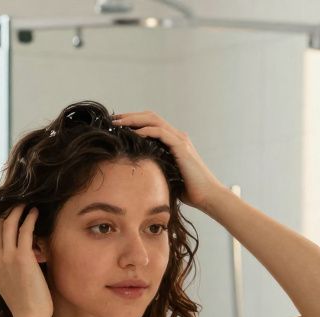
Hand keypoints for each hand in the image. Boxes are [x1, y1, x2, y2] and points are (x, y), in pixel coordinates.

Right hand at [0, 206, 51, 316]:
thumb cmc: (26, 306)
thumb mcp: (11, 284)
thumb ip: (12, 269)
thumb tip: (27, 255)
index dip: (1, 222)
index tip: (10, 213)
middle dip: (8, 212)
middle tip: (19, 203)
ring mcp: (7, 257)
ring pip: (9, 224)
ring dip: (18, 210)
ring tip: (27, 204)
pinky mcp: (22, 257)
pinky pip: (24, 230)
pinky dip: (29, 218)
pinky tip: (36, 213)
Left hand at [112, 111, 226, 209]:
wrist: (207, 196)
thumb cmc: (188, 190)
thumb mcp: (165, 176)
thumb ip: (154, 167)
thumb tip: (134, 172)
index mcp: (173, 141)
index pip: (150, 123)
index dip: (133, 121)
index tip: (116, 125)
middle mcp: (177, 137)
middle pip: (150, 117)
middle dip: (130, 116)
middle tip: (112, 119)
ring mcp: (180, 140)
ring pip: (154, 120)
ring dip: (134, 120)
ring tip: (118, 123)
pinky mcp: (181, 147)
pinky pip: (161, 133)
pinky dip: (146, 131)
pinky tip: (134, 134)